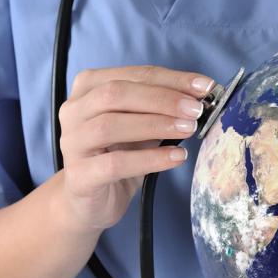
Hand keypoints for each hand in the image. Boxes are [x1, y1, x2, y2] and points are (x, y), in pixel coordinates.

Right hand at [58, 65, 214, 232]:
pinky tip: (177, 157)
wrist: (91, 202)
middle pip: (116, 93)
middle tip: (196, 110)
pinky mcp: (79, 177)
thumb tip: (201, 99)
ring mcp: (72, 143)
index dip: (172, 79)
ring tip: (189, 129)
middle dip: (163, 99)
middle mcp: (74, 111)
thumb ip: (162, 111)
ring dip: (156, 125)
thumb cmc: (119, 157)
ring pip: (110, 125)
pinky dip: (150, 159)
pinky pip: (115, 164)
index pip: (135, 75)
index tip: (205, 87)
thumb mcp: (143, 129)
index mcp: (89, 89)